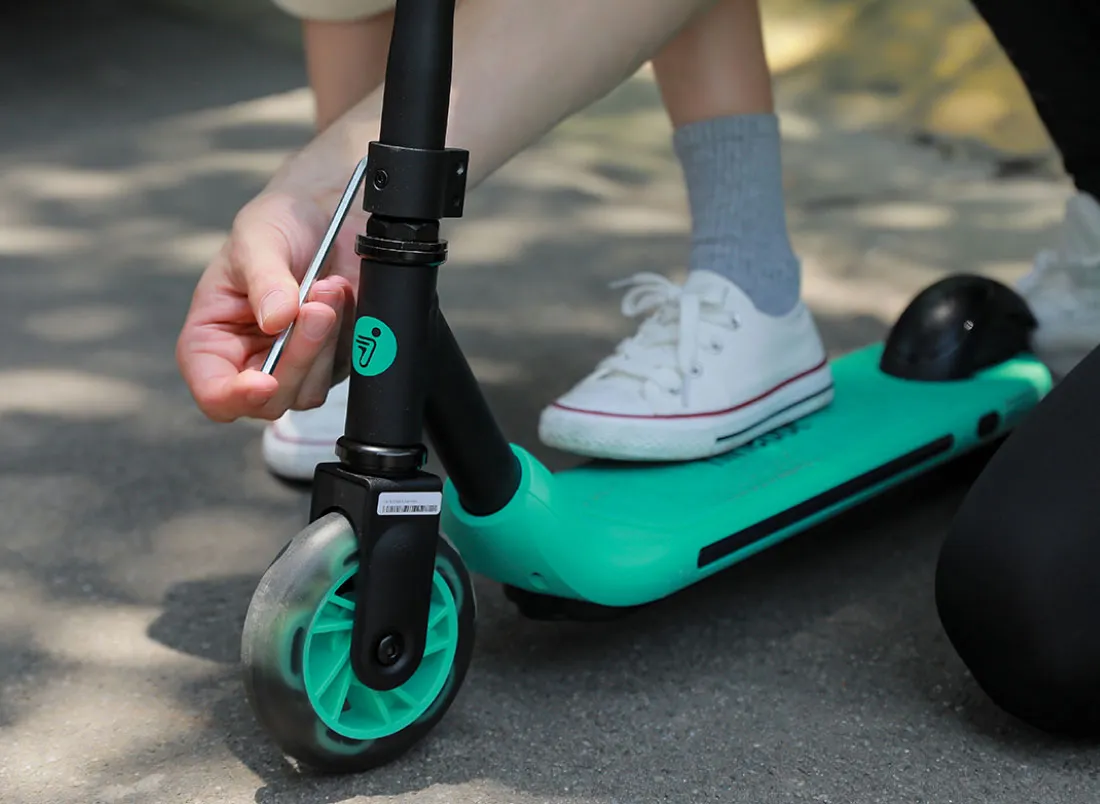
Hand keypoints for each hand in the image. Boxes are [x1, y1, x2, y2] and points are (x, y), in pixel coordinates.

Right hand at [176, 181, 364, 422]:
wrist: (327, 215)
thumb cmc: (278, 225)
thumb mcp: (259, 238)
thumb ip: (264, 280)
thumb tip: (275, 320)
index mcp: (211, 341)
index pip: (215, 394)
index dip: (236, 397)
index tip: (264, 381)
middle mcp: (249, 363)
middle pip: (271, 399)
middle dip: (298, 355)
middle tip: (317, 306)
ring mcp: (293, 367)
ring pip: (310, 389)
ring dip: (326, 342)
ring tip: (329, 288)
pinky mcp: (330, 363)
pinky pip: (343, 370)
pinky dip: (347, 335)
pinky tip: (343, 296)